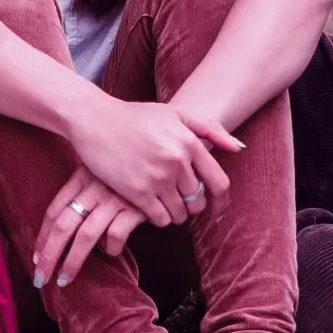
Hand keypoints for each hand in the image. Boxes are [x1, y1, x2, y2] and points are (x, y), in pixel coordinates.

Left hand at [34, 168, 146, 289]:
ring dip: (72, 262)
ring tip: (64, 279)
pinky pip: (116, 234)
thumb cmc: (129, 169)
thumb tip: (66, 228)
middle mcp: (93, 188)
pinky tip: (111, 251)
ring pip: (85, 236)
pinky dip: (110, 248)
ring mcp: (113, 198)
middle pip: (62, 226)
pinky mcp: (135, 207)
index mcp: (81, 178)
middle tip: (40, 279)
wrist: (160, 158)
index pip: (54, 211)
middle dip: (48, 256)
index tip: (36, 258)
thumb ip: (84, 192)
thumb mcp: (101, 172)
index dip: (42, 237)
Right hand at [64, 95, 236, 225]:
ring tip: (163, 205)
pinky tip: (149, 208)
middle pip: (197, 201)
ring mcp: (157, 177)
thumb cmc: (134, 116)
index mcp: (189, 141)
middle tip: (180, 204)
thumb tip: (237, 149)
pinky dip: (157, 218)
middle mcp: (176, 160)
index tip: (216, 212)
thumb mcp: (175, 113)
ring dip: (174, 215)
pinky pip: (159, 218)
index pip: (219, 183)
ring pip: (179, 213)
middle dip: (192, 207)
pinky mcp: (137, 191)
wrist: (94, 119)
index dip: (220, 202)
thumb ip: (209, 128)